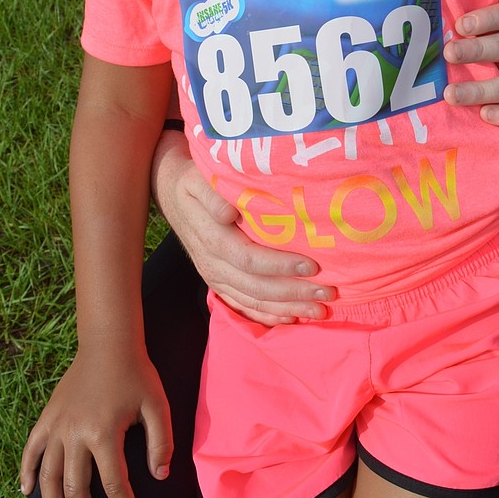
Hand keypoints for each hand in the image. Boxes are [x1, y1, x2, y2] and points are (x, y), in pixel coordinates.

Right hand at [20, 349, 171, 497]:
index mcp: (104, 433)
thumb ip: (162, 442)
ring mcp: (57, 426)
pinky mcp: (47, 417)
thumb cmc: (137, 373)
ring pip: (48, 477)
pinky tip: (28, 492)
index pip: (113, 484)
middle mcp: (75, 434)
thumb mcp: (157, 405)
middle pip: (75, 489)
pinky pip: (32, 450)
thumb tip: (160, 476)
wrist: (109, 343)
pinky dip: (27, 472)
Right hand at [152, 131, 335, 322]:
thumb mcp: (198, 177)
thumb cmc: (194, 179)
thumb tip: (230, 211)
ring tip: (319, 311)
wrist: (170, 190)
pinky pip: (242, 305)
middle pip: (255, 287)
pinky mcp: (218, 282)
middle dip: (293, 293)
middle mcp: (212, 263)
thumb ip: (213, 194)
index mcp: (211, 238)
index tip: (311, 265)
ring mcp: (214, 276)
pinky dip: (267, 316)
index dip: (279, 266)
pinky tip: (290, 319)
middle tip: (327, 294)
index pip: (248, 259)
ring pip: (252, 300)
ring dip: (287, 309)